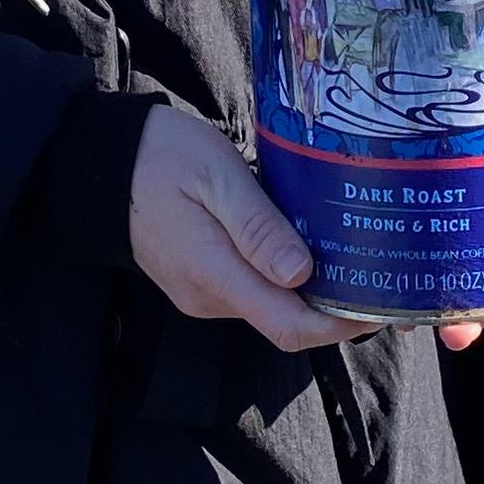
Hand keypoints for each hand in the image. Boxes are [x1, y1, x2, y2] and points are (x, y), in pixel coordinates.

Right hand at [129, 110, 373, 352]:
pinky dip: (288, 278)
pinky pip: (254, 290)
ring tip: (356, 254)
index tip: (381, 302)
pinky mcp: (201, 281)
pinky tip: (310, 246)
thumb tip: (301, 274)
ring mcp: (203, 293)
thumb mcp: (216, 176)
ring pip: (273, 307)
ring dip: (314, 292)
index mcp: (215, 274)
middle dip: (338, 308)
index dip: (341, 324)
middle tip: (385, 274)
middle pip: (288, 322)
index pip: (291, 326)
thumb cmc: (161, 157)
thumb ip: (257, 226)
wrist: (99, 163)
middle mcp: (211, 298)